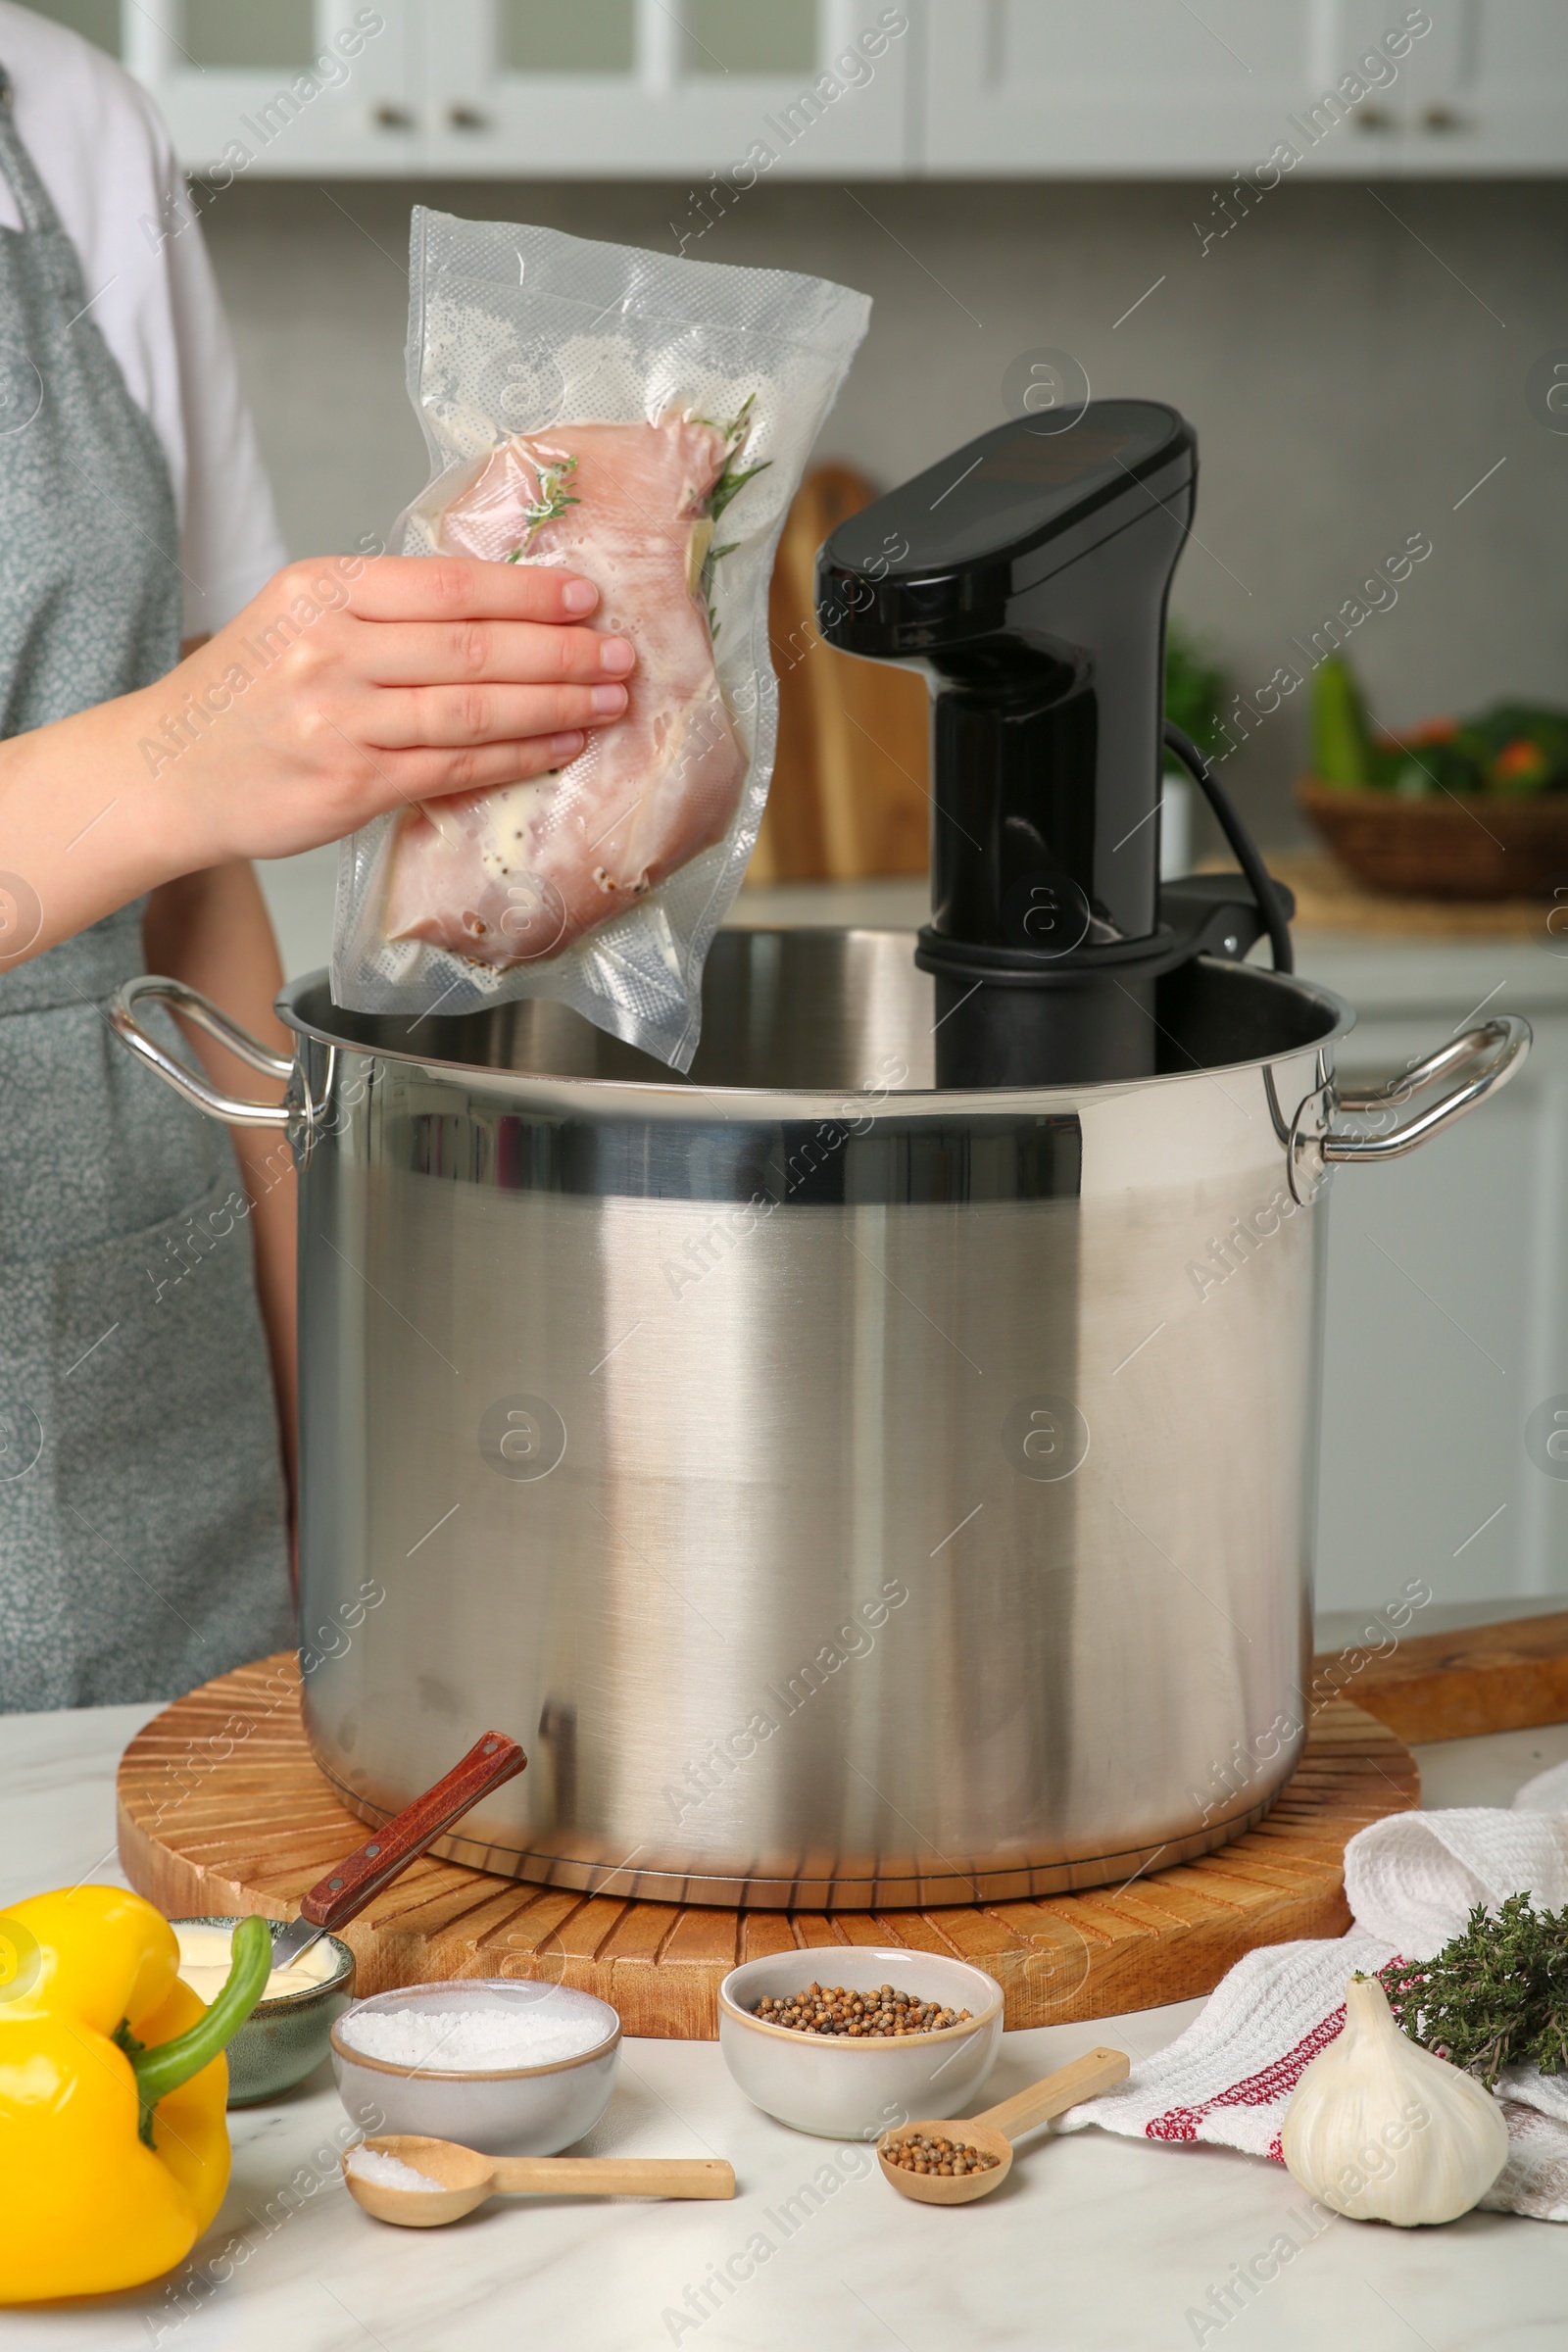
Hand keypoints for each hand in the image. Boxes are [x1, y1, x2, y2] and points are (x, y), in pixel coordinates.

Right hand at [140, 551, 634, 866]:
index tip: (584, 594)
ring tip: (609, 698)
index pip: (447, 586)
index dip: (527, 592)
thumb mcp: (299, 621)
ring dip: (555, 704)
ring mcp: (341, 721)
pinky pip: (455, 765)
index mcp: (321, 592)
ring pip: (472, 708)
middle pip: (472, 646)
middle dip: (561, 650)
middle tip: (621, 651)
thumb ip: (384, 611)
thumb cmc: (245, 697)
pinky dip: (517, 754)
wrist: (167, 772)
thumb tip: (498, 605)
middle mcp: (330, 651)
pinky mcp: (352, 784)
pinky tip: (561, 744)